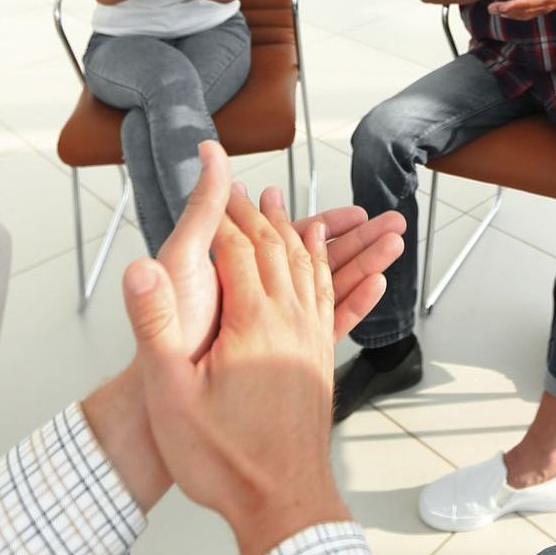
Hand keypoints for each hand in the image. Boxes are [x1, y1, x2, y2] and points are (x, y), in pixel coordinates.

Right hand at [125, 187, 350, 554]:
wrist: (282, 502)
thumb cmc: (224, 460)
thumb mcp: (172, 395)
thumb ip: (155, 327)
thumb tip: (141, 269)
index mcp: (254, 322)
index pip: (237, 248)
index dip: (221, 213)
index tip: (209, 185)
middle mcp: (291, 321)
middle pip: (276, 247)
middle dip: (255, 213)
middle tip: (237, 186)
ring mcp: (311, 338)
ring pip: (307, 266)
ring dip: (292, 230)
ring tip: (280, 206)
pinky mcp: (321, 357)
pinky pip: (326, 294)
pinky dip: (321, 265)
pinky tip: (319, 259)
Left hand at [151, 141, 404, 361]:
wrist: (159, 404)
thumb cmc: (167, 334)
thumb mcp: (184, 260)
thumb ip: (204, 209)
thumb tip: (209, 149)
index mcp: (235, 267)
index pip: (289, 237)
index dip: (326, 222)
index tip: (360, 209)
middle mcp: (255, 292)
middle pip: (317, 259)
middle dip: (358, 240)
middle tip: (395, 223)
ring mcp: (270, 324)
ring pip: (328, 287)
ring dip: (364, 265)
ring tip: (396, 246)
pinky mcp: (278, 353)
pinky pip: (324, 325)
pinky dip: (351, 306)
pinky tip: (376, 287)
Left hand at [488, 0, 555, 20]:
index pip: (530, 2)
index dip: (515, 5)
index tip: (502, 6)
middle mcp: (544, 6)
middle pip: (522, 10)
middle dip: (506, 10)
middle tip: (490, 8)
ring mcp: (542, 9)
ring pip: (522, 14)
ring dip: (507, 13)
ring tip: (492, 9)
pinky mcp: (541, 8)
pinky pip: (525, 13)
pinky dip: (513, 13)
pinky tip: (503, 11)